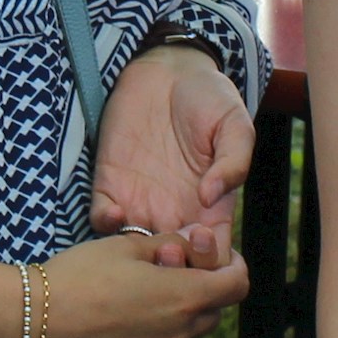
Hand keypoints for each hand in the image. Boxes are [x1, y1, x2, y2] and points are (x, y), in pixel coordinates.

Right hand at [32, 227, 251, 337]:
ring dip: (175, 312)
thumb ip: (170, 243)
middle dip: (202, 287)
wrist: (29, 322)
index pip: (237, 286)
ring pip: (183, 333)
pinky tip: (117, 316)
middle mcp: (176, 335)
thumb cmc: (78, 276)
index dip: (233, 266)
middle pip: (213, 311)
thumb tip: (194, 241)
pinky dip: (150, 332)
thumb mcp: (125, 247)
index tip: (214, 255)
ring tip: (137, 291)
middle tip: (169, 267)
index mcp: (182, 298)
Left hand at [90, 43, 253, 263]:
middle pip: (171, 263)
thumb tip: (214, 195)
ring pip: (135, 249)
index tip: (198, 240)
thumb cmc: (209, 97)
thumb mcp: (235, 123)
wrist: (168, 68)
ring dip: (134, 255)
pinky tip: (114, 211)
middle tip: (165, 253)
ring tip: (139, 237)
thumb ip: (234, 161)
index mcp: (210, 206)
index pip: (211, 254)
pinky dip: (104, 224)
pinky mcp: (110, 183)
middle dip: (167, 269)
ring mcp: (141, 201)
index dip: (206, 262)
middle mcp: (175, 212)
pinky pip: (102, 219)